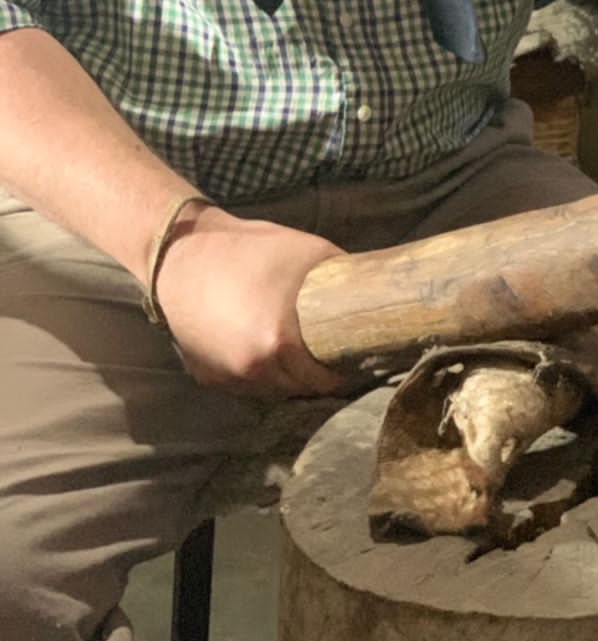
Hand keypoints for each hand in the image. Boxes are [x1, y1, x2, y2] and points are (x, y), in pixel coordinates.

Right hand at [154, 207, 344, 397]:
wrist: (180, 254)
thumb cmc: (248, 249)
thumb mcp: (308, 251)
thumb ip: (342, 276)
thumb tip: (374, 290)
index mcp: (279, 342)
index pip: (324, 380)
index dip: (341, 373)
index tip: (349, 361)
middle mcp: (252, 368)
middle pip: (299, 390)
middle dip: (315, 376)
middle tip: (328, 357)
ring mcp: (226, 376)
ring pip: (271, 392)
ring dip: (287, 379)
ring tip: (298, 355)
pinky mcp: (206, 376)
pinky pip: (244, 385)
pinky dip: (258, 374)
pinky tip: (265, 352)